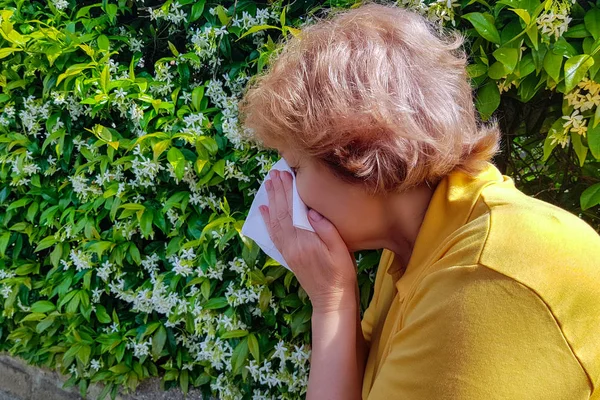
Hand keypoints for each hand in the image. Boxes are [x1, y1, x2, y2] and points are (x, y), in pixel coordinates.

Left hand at [259, 170, 357, 312]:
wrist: (331, 301)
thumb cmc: (341, 275)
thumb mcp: (341, 251)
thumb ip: (326, 230)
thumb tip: (311, 211)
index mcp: (306, 242)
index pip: (293, 211)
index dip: (288, 192)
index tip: (286, 175)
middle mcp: (292, 245)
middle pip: (281, 213)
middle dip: (278, 192)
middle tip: (274, 174)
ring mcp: (288, 251)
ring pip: (275, 222)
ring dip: (271, 202)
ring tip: (268, 185)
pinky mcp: (288, 256)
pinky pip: (274, 235)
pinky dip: (268, 221)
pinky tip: (264, 210)